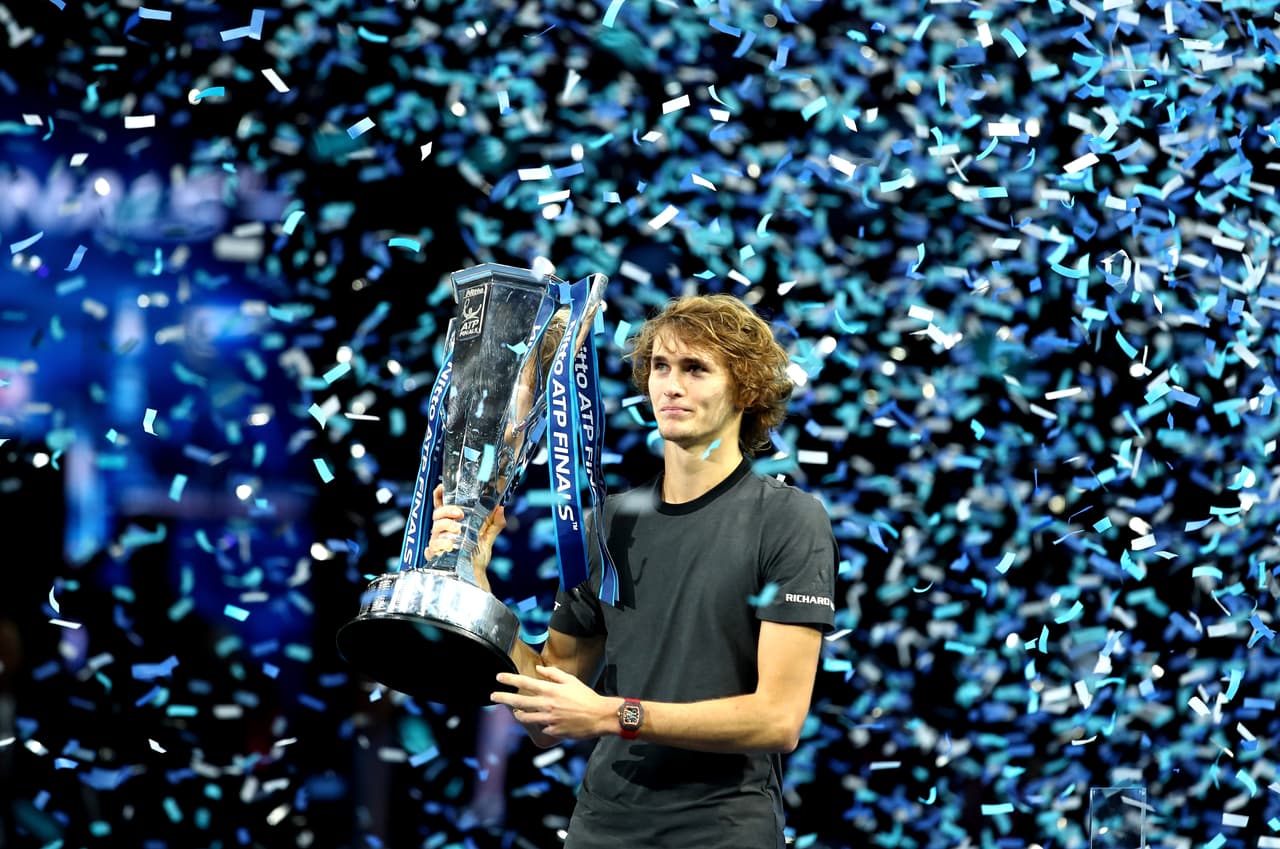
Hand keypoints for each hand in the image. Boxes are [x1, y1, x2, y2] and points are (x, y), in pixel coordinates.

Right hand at [425, 484, 505, 590]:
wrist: (475, 575)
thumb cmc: (476, 555)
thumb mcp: (488, 537)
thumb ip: (495, 524)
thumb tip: (501, 508)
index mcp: (452, 522)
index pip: (441, 505)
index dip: (439, 495)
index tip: (442, 486)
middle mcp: (443, 531)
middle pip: (437, 514)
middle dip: (447, 511)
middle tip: (460, 514)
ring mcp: (438, 542)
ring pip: (435, 528)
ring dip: (446, 525)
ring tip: (458, 530)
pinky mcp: (435, 555)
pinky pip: (433, 546)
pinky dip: (441, 544)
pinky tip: (450, 545)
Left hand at [491, 665, 610, 741]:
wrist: (599, 716)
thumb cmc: (586, 696)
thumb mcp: (571, 680)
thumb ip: (553, 674)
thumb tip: (539, 670)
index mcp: (551, 690)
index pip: (525, 683)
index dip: (510, 680)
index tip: (498, 677)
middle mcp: (547, 704)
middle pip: (519, 701)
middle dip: (503, 698)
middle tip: (493, 696)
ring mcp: (549, 719)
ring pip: (526, 717)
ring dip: (518, 714)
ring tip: (515, 713)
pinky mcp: (553, 730)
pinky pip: (540, 727)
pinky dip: (539, 724)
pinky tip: (541, 721)